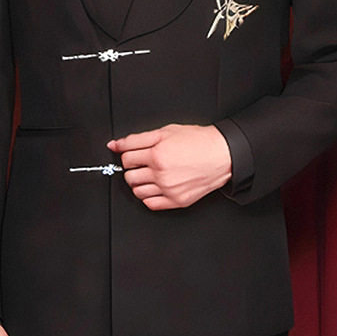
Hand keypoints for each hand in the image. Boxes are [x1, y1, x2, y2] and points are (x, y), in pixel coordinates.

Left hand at [108, 124, 231, 209]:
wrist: (221, 154)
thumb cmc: (197, 141)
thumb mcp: (166, 131)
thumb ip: (136, 139)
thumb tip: (115, 145)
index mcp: (157, 154)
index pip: (126, 158)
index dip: (128, 154)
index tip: (134, 154)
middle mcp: (161, 174)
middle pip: (129, 176)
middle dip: (133, 169)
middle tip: (144, 163)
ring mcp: (169, 189)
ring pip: (137, 192)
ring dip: (139, 183)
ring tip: (151, 174)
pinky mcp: (177, 201)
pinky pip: (150, 204)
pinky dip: (149, 196)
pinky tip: (157, 186)